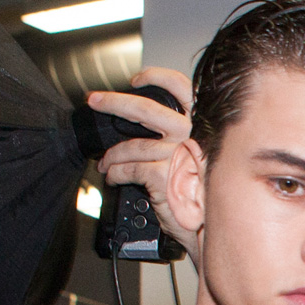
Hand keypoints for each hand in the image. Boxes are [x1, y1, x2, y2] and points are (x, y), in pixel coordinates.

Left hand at [87, 65, 194, 239]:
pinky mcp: (162, 175)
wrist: (210, 227)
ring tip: (105, 163)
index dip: (157, 78)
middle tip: (95, 101)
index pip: (182, 88)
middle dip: (114, 102)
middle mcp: (190, 135)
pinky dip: (116, 173)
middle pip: (146, 108)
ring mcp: (176, 154)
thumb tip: (145, 129)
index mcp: (200, 126)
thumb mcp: (197, 158)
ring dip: (112, 154)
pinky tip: (113, 178)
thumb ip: (179, 139)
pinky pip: (129, 168)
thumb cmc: (203, 195)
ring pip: (131, 145)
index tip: (137, 81)